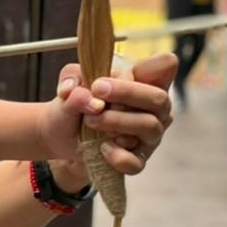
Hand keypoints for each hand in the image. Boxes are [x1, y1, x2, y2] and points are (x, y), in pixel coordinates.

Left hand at [40, 52, 177, 181]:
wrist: (61, 136)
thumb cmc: (75, 103)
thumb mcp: (69, 84)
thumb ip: (71, 79)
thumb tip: (76, 92)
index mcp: (143, 81)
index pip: (166, 65)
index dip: (148, 67)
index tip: (115, 73)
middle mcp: (153, 108)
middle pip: (159, 98)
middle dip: (127, 93)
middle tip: (96, 90)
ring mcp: (148, 135)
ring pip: (149, 126)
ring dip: (117, 121)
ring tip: (90, 120)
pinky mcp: (136, 159)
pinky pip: (137, 161)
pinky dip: (118, 156)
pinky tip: (102, 148)